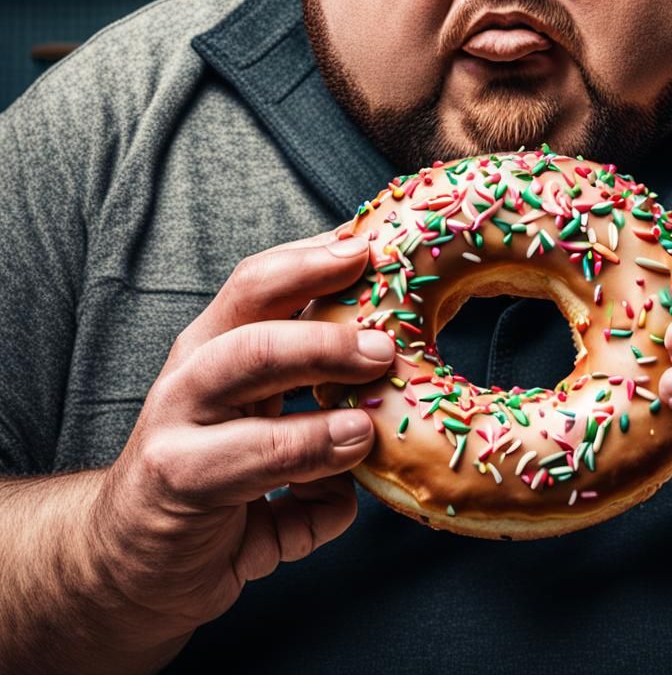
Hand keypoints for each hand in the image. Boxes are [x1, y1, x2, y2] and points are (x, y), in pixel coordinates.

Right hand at [88, 228, 393, 649]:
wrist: (129, 565)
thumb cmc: (212, 480)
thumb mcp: (263, 423)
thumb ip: (315, 396)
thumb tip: (396, 379)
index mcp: (217, 345)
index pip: (261, 282)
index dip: (318, 261)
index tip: (375, 250)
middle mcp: (193, 372)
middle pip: (253, 318)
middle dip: (325, 327)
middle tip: (386, 344)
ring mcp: (177, 424)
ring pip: (244, 372)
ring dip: (316, 385)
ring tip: (366, 421)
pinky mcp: (177, 484)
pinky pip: (252, 466)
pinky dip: (308, 470)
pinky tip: (344, 489)